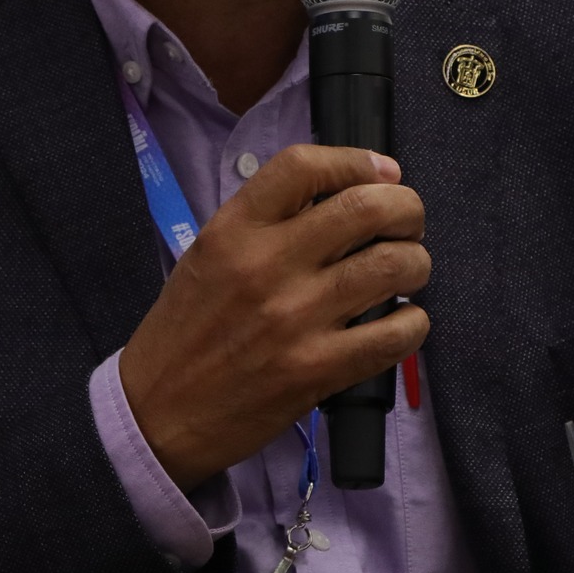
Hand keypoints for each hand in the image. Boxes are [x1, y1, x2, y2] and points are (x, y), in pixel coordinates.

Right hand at [118, 145, 430, 489]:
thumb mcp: (210, 254)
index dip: (356, 160)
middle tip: (407, 223)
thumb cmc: (186, 330)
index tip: (382, 172)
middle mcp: (266, 265)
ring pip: (394, 265)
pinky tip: (402, 321)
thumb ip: (266, 222)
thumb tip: (341, 195)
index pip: (304, 166)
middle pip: (367, 207)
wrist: (158, 412)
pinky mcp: (317, 371)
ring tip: (408, 271)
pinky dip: (413, 322)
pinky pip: (395, 334)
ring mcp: (295, 318)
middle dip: (406, 208)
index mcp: (233, 230)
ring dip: (416, 263)